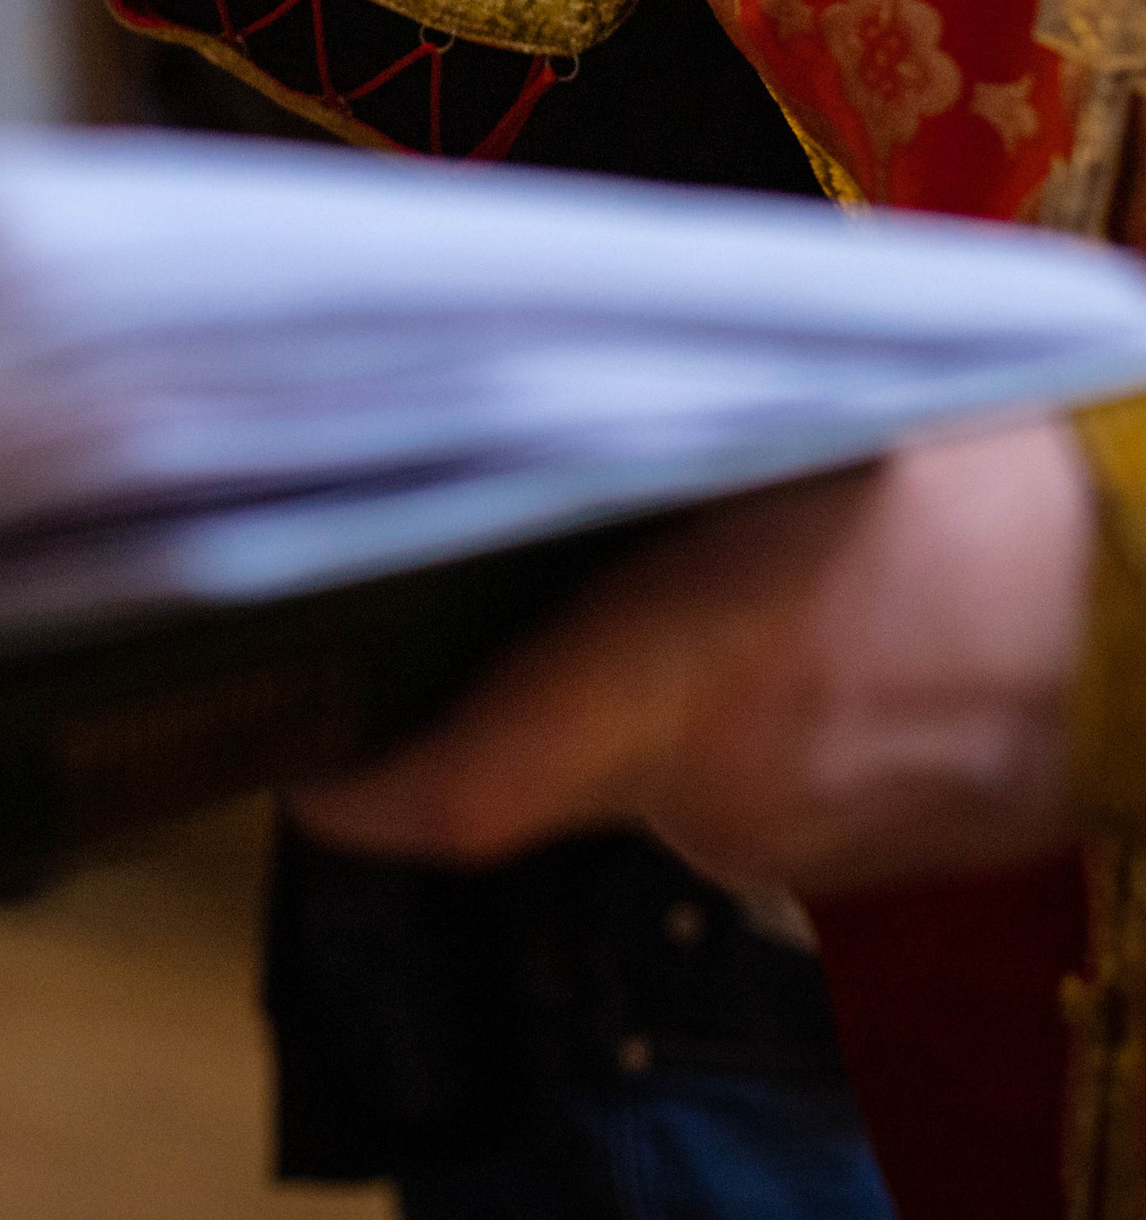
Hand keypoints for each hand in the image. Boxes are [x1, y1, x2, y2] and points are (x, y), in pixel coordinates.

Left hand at [290, 421, 1095, 893]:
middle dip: (488, 690)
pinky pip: (738, 790)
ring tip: (633, 569)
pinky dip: (714, 722)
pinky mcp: (865, 863)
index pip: (458, 794)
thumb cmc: (966, 472)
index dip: (354, 788)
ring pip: (643, 775)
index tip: (295, 748)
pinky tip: (751, 627)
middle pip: (538, 769)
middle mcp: (714, 791)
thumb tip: (500, 399)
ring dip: (615, 695)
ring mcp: (796, 845)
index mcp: (673, 681)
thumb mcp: (774, 418)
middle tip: (437, 577)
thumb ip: (626, 433)